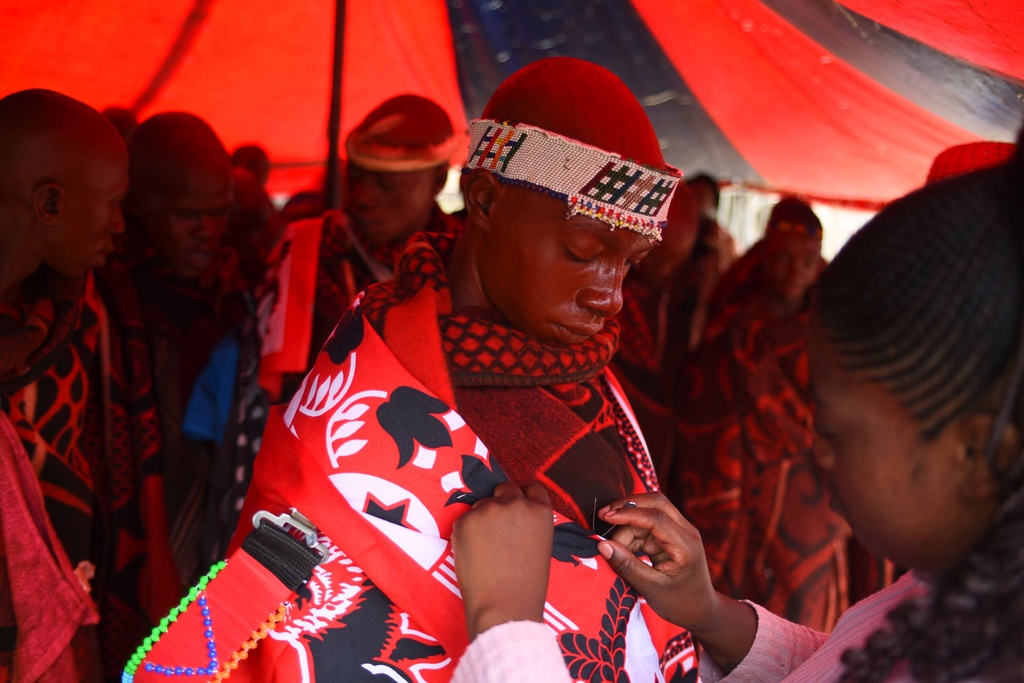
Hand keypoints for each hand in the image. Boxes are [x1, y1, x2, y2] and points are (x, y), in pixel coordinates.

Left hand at [453, 482, 553, 640]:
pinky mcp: (465, 521)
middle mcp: (515, 503)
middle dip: (501, 503)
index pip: (532, 489)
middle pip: (505, 489)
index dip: (523, 499)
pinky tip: (473, 554)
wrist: (504, 607)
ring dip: (482, 518)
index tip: (517, 511)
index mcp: (540, 511)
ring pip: (482, 504)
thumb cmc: (527, 586)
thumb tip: (512, 519)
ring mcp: (488, 510)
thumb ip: (529, 524)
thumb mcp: (540, 546)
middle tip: (497, 529)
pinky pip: (465, 520)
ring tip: (485, 549)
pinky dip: (466, 533)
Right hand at [596, 492, 716, 629]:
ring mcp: (679, 531)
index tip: (605, 517)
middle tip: (603, 516)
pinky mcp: (670, 535)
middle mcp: (686, 532)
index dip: (629, 514)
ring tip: (615, 548)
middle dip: (627, 506)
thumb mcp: (652, 588)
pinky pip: (647, 524)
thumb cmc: (680, 603)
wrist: (701, 611)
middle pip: (655, 502)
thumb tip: (603, 545)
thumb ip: (627, 566)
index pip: (656, 518)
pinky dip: (632, 533)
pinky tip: (624, 550)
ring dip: (627, 524)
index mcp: (686, 545)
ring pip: (648, 512)